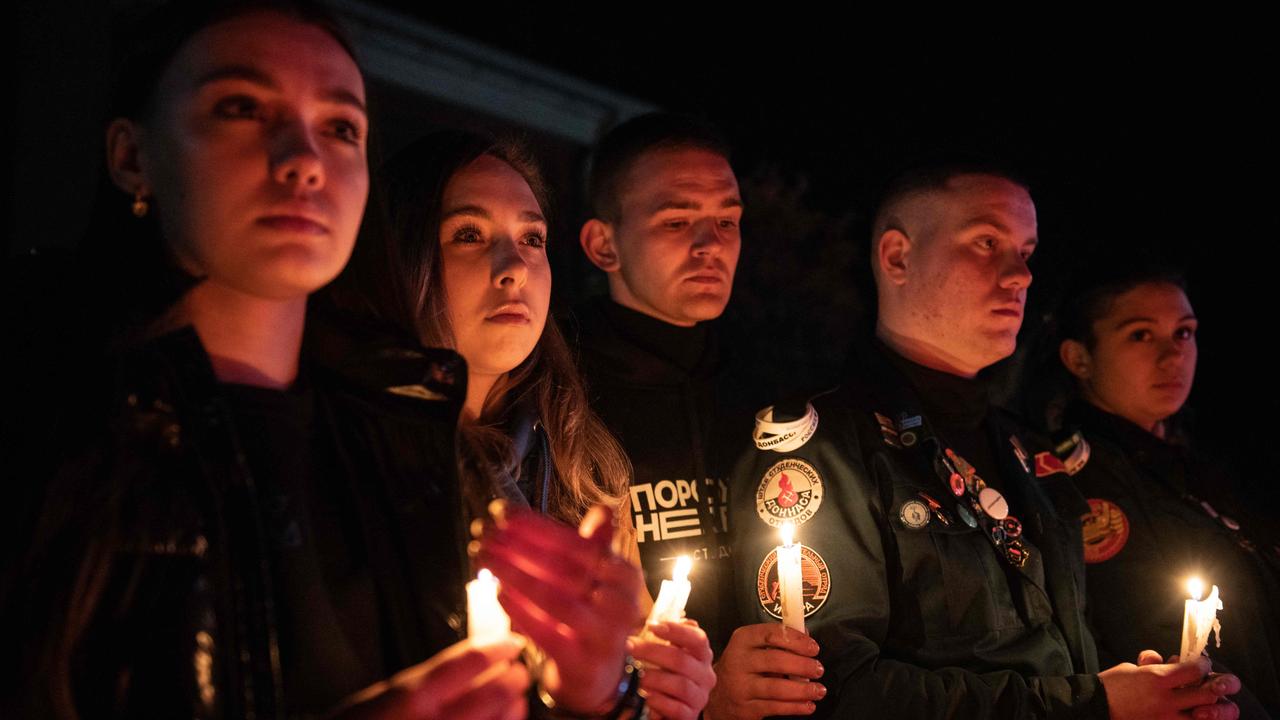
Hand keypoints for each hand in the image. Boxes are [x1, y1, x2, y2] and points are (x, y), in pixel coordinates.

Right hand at [334, 637, 527, 719]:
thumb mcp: (384, 696)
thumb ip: (425, 682)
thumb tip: (468, 664)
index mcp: (414, 695)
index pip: (469, 661)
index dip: (499, 648)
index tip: (513, 643)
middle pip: (493, 691)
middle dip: (514, 678)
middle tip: (520, 671)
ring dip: (514, 706)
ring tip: (518, 698)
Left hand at [478, 504, 643, 714]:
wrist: (597, 675)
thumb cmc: (592, 615)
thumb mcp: (598, 578)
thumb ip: (595, 544)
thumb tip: (604, 509)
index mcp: (625, 574)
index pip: (577, 542)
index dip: (536, 526)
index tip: (500, 512)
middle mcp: (622, 602)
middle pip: (564, 568)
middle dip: (519, 547)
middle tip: (483, 533)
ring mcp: (605, 635)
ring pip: (555, 599)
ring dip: (515, 575)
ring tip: (484, 558)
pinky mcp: (584, 663)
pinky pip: (548, 634)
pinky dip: (522, 612)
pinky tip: (498, 594)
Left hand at [629, 619, 715, 718]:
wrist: (671, 709)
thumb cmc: (668, 676)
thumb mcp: (669, 654)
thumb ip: (667, 637)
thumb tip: (659, 617)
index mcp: (702, 656)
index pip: (698, 639)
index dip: (677, 631)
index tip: (653, 626)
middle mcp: (706, 675)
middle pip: (682, 660)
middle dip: (652, 651)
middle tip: (631, 647)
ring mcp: (700, 697)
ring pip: (680, 684)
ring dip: (654, 678)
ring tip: (636, 675)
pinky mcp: (690, 716)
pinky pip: (676, 708)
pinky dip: (659, 701)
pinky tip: (645, 696)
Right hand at [705, 623, 824, 719]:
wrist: (716, 696)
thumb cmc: (742, 667)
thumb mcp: (752, 647)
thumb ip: (778, 640)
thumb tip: (807, 634)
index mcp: (742, 640)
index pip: (771, 634)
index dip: (796, 640)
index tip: (814, 648)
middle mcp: (739, 661)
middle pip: (776, 661)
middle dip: (802, 666)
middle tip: (818, 669)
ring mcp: (741, 686)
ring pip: (777, 688)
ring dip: (803, 689)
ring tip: (819, 690)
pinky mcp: (746, 708)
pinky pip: (775, 707)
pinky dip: (795, 707)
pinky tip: (808, 705)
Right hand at [1099, 653, 1240, 719]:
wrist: (1096, 707)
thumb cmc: (1112, 684)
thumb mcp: (1132, 668)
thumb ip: (1155, 666)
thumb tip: (1171, 662)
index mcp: (1157, 679)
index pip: (1195, 670)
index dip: (1203, 665)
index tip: (1202, 664)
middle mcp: (1166, 700)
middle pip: (1207, 694)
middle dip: (1216, 687)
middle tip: (1214, 684)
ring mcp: (1166, 719)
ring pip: (1204, 716)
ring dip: (1211, 709)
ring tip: (1207, 704)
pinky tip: (1195, 715)